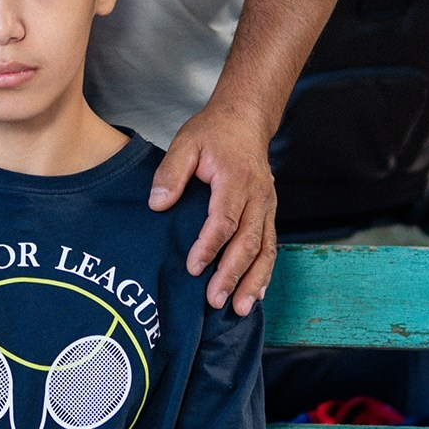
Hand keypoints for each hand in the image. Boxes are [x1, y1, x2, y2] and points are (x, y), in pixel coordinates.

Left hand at [147, 100, 279, 314]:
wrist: (245, 120)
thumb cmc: (213, 133)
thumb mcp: (185, 143)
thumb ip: (171, 173)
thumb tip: (158, 204)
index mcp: (236, 179)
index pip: (224, 219)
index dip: (209, 246)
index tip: (193, 267)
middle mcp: (258, 196)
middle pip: (248, 242)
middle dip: (232, 274)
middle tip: (214, 300)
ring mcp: (268, 206)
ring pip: (265, 249)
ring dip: (252, 281)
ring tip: (238, 308)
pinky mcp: (269, 214)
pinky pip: (271, 247)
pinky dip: (264, 273)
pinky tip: (254, 295)